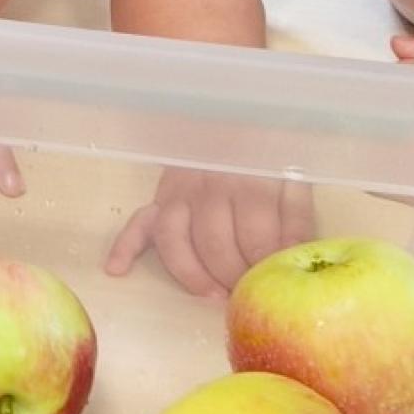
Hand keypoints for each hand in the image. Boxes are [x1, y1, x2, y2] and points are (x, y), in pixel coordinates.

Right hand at [107, 166, 314, 298]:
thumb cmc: (268, 155)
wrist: (233, 118)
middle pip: (215, 244)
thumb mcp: (293, 179)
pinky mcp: (159, 198)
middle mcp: (209, 188)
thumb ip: (296, 218)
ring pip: (175, 241)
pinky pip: (137, 222)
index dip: (264, 267)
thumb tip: (295, 256)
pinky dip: (124, 246)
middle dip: (232, 277)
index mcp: (249, 182)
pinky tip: (116, 269)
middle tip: (245, 295)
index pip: (256, 236)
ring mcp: (179, 194)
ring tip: (213, 295)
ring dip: (193, 275)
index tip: (272, 286)